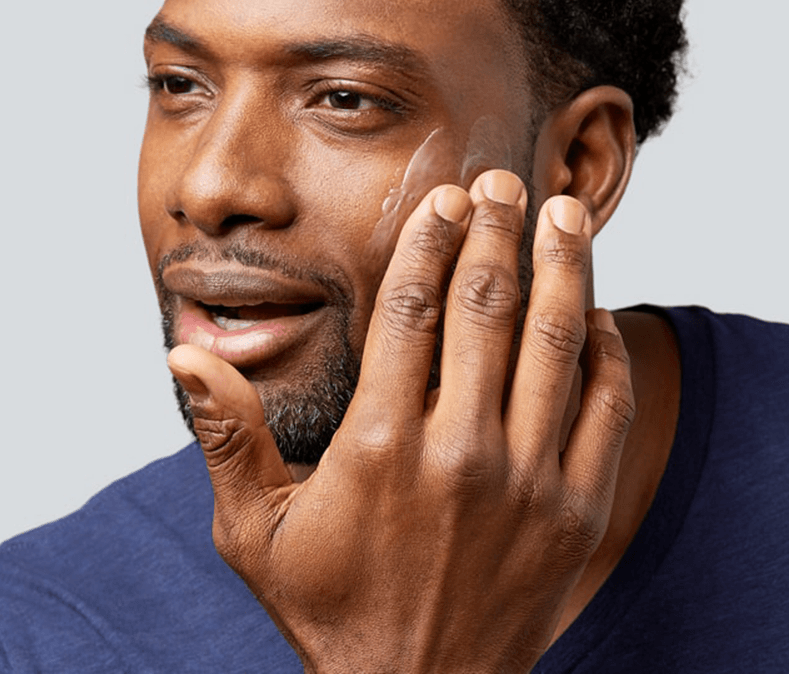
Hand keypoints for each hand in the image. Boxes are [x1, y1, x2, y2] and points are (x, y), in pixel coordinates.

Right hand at [167, 169, 634, 673]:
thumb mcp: (254, 530)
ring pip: (553, 345)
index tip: (447, 199)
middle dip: (499, 232)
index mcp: (379, 445)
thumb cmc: (330, 606)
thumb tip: (183, 354)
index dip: (431, 242)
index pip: (412, 310)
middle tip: (507, 182)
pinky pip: (604, 410)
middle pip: (487, 308)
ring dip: (562, 268)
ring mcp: (527, 481)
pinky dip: (604, 352)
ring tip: (561, 213)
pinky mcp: (576, 511)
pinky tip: (593, 313)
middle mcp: (459, 452)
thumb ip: (228, 435)